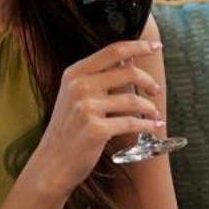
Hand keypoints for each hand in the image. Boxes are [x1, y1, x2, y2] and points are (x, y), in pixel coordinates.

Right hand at [35, 37, 164, 192]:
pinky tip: (153, 126)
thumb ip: (97, 77)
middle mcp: (79, 87)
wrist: (52, 162)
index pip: (113, 51)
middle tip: (155, 90)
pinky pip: (131, 122)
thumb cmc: (68, 129)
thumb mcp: (74, 95)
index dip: (138, 46)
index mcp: (74, 73)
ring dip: (149, 107)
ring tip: (154, 113)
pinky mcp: (96, 129)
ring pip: (133, 100)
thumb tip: (129, 59)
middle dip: (148, 81)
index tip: (156, 47)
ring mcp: (87, 108)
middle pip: (128, 72)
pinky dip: (147, 125)